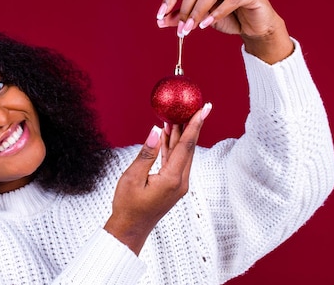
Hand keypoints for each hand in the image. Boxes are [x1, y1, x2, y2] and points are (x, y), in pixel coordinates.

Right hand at [104, 103, 211, 254]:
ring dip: (180, 134)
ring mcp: (177, 184)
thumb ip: (146, 153)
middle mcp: (180, 181)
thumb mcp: (132, 177)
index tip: (204, 109)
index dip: (195, 125)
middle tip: (195, 105)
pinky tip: (167, 134)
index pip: (186, 146)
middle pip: (188, 147)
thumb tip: (154, 130)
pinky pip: (175, 160)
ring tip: (178, 114)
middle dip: (191, 125)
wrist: (130, 229)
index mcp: (172, 179)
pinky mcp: (172, 185)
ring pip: (182, 153)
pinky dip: (172, 146)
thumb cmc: (128, 206)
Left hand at [156, 0, 293, 63]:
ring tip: (190, 29)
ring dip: (198, 12)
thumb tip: (160, 21)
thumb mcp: (201, 19)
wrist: (256, 27)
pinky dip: (217, 12)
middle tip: (180, 29)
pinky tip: (207, 24)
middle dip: (185, 9)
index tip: (160, 14)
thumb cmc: (229, 18)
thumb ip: (183, 17)